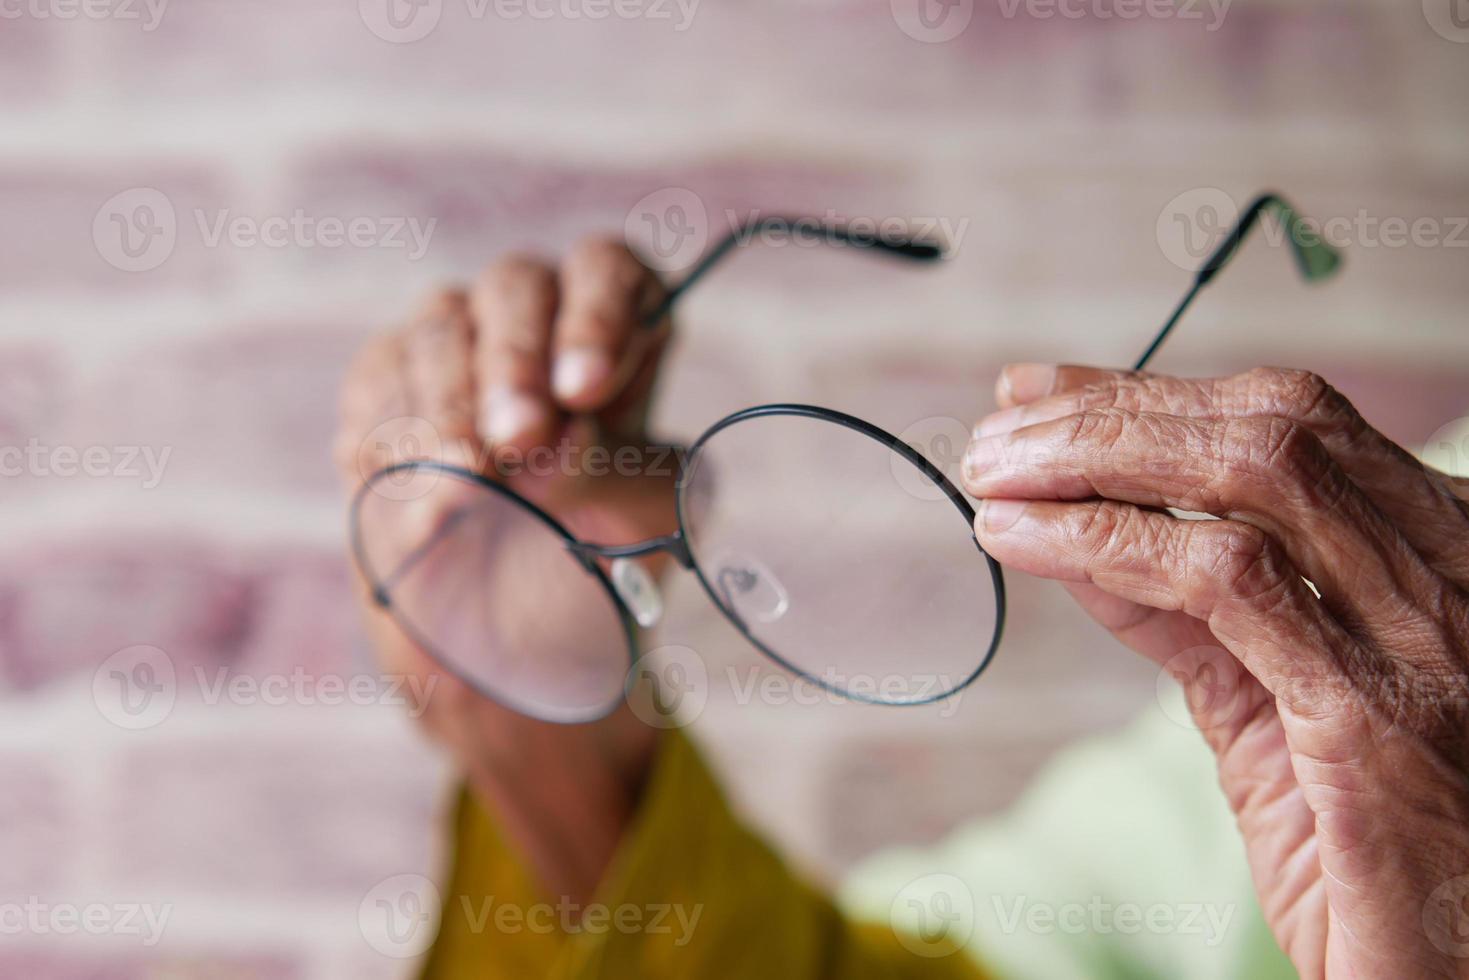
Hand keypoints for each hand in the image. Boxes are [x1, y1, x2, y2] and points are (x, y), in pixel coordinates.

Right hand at [335, 238, 675, 904]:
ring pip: (440, 329)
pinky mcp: (383, 389)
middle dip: (517, 362)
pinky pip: (377, 385)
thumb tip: (561, 438)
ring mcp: (452, 346)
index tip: (585, 391)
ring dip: (453, 406)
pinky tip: (423, 501)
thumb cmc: (602, 566)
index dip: (597, 314)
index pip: (609, 270)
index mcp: (620, 332)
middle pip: (516, 286)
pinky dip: (397, 440)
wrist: (519, 644)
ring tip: (470, 484)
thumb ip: (616, 476)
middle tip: (520, 440)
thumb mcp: (644, 527)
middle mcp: (534, 321)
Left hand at [964, 364, 1468, 978]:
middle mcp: (1443, 572)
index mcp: (1428, 553)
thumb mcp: (1272, 702)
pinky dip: (1105, 546)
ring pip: (1244, 477)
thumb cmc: (1365, 839)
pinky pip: (1223, 584)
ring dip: (1092, 462)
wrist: (1456, 971)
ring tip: (992, 478)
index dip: (1145, 394)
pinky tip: (1022, 540)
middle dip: (1108, 413)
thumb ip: (1190, 615)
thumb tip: (1080, 535)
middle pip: (1262, 427)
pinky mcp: (1372, 714)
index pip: (1284, 424)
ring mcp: (1420, 637)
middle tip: (996, 435)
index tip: (1034, 394)